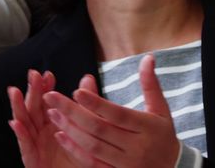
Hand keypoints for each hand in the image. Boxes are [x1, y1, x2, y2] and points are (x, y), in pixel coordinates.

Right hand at [9, 70, 77, 167]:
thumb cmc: (81, 157)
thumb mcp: (86, 128)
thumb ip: (86, 103)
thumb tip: (88, 78)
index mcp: (53, 123)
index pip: (47, 101)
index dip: (45, 87)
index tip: (47, 74)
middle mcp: (42, 132)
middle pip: (34, 108)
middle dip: (32, 91)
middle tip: (33, 75)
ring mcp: (36, 145)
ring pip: (25, 123)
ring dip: (18, 107)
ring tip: (15, 92)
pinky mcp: (33, 159)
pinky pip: (25, 146)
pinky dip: (20, 134)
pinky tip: (16, 123)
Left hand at [43, 55, 179, 167]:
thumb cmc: (163, 135)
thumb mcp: (161, 109)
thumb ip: (150, 84)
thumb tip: (147, 57)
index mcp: (146, 127)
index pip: (117, 114)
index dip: (96, 103)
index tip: (76, 91)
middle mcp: (136, 146)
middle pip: (100, 129)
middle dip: (73, 112)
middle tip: (51, 98)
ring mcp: (125, 163)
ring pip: (92, 146)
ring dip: (70, 129)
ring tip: (52, 113)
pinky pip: (92, 163)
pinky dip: (75, 150)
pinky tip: (60, 135)